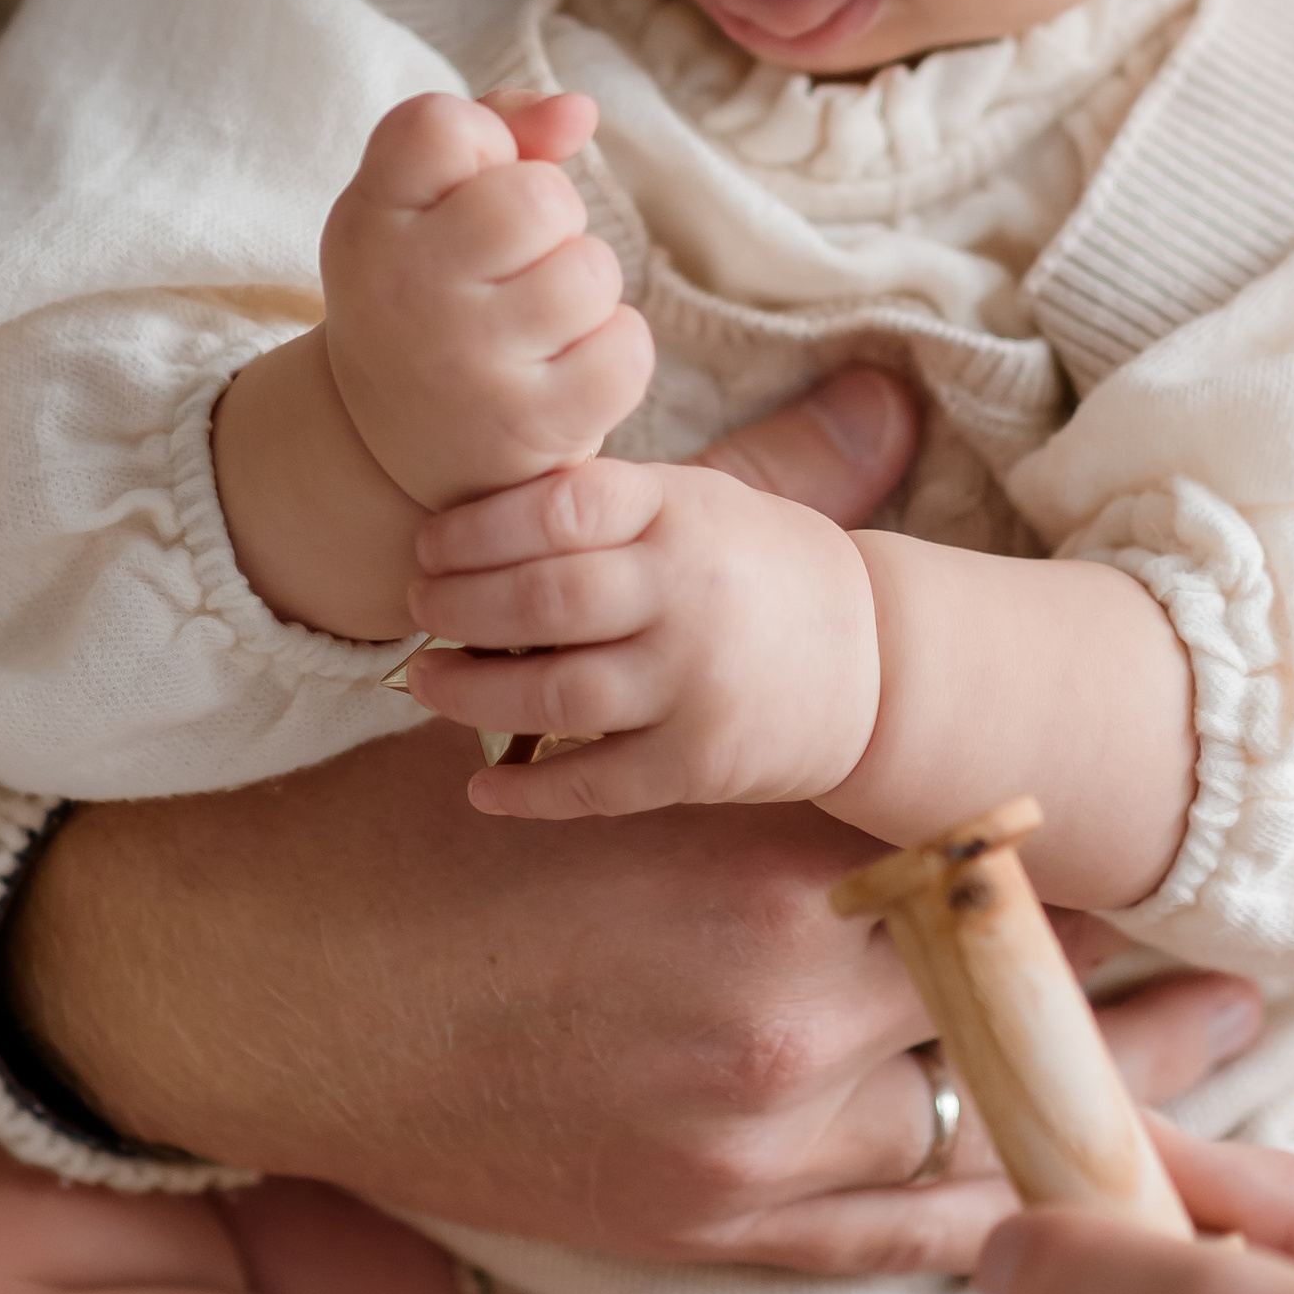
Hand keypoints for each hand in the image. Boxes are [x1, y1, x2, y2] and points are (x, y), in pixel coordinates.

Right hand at [5, 368, 1266, 1260]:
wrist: (250, 993)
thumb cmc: (412, 821)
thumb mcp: (592, 657)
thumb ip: (765, 534)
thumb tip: (886, 395)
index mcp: (760, 858)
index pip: (992, 859)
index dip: (1093, 852)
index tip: (1182, 840)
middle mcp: (777, 1013)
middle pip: (1017, 999)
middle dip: (1133, 988)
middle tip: (1247, 974)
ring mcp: (746, 1145)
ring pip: (983, 1128)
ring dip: (1097, 1104)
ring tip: (1198, 1071)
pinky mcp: (703, 1231)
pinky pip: (898, 1239)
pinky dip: (996, 1211)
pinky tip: (1069, 1191)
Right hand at [320, 87, 653, 502]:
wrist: (388, 440)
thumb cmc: (427, 288)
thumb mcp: (424, 200)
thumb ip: (497, 128)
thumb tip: (580, 110)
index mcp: (370, 221)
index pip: (439, 127)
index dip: (482, 144)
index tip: (465, 192)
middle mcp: (406, 292)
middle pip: (541, 199)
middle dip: (553, 219)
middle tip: (517, 260)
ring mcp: (467, 367)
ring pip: (592, 273)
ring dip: (585, 288)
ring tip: (539, 318)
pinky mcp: (529, 425)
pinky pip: (627, 349)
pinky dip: (615, 351)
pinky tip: (566, 366)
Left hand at [402, 456, 883, 815]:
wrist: (877, 662)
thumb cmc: (755, 568)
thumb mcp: (698, 502)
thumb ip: (604, 504)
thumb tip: (469, 510)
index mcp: (682, 514)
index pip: (560, 510)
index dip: (476, 529)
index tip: (427, 545)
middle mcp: (688, 596)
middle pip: (545, 602)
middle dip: (458, 609)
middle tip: (416, 610)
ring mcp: (695, 685)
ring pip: (556, 695)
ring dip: (472, 694)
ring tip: (427, 683)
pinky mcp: (701, 764)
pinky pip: (595, 784)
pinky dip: (528, 791)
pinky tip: (480, 787)